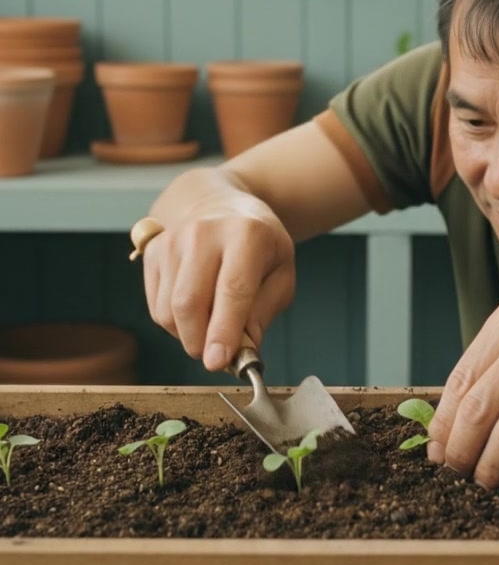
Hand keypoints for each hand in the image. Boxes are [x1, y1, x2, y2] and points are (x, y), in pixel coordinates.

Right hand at [139, 195, 295, 370]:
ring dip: (188, 335)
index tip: (218, 362)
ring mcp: (172, 241)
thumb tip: (243, 348)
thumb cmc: (256, 243)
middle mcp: (203, 233)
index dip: (224, 330)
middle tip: (216, 357)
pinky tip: (195, 310)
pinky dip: (175, 324)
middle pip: (189, 303)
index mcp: (246, 234)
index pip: (232, 289)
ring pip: (169, 311)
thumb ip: (265, 310)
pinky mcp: (152, 253)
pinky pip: (157, 308)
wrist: (216, 202)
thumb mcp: (280, 270)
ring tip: (210, 325)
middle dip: (200, 342)